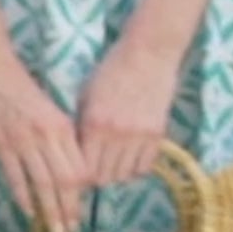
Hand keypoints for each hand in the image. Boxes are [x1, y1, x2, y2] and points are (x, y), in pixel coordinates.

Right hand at [0, 49, 87, 231]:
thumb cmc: (19, 84)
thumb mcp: (47, 108)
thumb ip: (58, 135)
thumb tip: (67, 166)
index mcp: (61, 124)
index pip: (79, 167)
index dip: (83, 191)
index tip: (80, 206)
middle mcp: (45, 135)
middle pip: (65, 180)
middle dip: (69, 209)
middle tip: (70, 231)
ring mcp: (22, 141)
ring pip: (43, 184)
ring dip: (50, 211)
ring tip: (55, 230)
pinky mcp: (0, 144)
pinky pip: (16, 178)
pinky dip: (24, 197)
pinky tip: (29, 212)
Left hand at [76, 33, 182, 186]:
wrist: (148, 54)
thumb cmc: (110, 71)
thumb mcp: (86, 95)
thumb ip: (80, 126)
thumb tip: (74, 154)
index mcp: (93, 123)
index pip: (83, 167)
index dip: (79, 173)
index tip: (79, 171)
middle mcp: (116, 134)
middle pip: (104, 177)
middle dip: (97, 176)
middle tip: (95, 169)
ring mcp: (139, 136)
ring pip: (124, 175)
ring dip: (116, 173)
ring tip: (112, 164)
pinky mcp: (157, 134)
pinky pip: (144, 167)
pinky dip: (135, 167)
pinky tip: (129, 157)